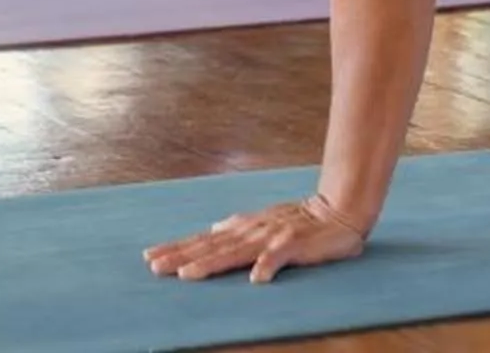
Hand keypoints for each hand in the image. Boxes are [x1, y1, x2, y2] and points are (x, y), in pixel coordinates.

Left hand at [144, 197, 367, 283]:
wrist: (338, 211)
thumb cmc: (300, 220)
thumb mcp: (263, 221)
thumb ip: (237, 226)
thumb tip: (213, 227)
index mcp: (243, 228)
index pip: (204, 239)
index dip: (178, 248)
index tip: (151, 257)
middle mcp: (251, 231)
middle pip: (211, 246)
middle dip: (182, 257)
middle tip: (155, 267)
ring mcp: (271, 237)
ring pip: (235, 252)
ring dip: (211, 263)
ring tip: (188, 275)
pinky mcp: (294, 244)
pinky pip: (279, 257)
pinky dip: (267, 266)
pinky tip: (256, 279)